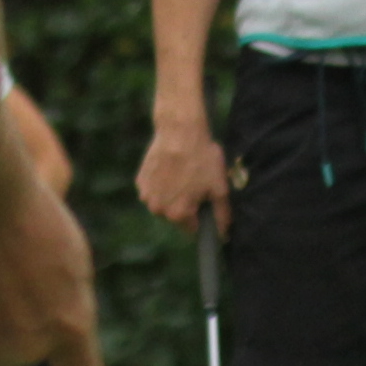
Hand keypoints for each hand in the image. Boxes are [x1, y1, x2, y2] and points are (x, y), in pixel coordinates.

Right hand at [135, 111, 231, 229]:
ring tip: (182, 175)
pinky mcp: (140, 181)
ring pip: (163, 204)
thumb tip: (224, 235)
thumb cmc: (202, 159)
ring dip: (172, 196)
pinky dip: (161, 185)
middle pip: (176, 217)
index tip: (205, 200)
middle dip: (186, 206)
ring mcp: (147, 195)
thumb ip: (222, 215)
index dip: (201, 216)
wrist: (180, 130)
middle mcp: (158, 210)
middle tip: (196, 183)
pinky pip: (153, 191)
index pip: (193, 229)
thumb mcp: (220, 188)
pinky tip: (170, 169)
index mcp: (179, 215)